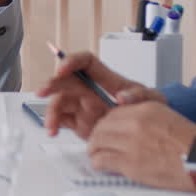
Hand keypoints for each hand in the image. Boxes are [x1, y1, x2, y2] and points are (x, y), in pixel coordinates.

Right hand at [35, 51, 164, 138]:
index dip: (72, 61)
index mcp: (105, 79)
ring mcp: (82, 106)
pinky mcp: (79, 122)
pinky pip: (61, 120)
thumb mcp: (153, 100)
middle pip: (65, 80)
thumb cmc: (149, 110)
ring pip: (59, 101)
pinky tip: (54, 132)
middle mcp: (90, 89)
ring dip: (51, 111)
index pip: (86, 62)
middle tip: (42, 91)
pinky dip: (54, 125)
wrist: (148, 134)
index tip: (63, 68)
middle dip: (51, 84)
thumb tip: (122, 97)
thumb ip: (139, 96)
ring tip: (51, 125)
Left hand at [87, 102, 195, 192]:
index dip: (106, 124)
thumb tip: (125, 116)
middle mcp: (135, 123)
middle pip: (102, 127)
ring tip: (95, 155)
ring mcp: (131, 143)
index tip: (104, 131)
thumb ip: (145, 114)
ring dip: (94, 150)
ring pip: (98, 142)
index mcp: (145, 109)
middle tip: (96, 144)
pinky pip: (103, 160)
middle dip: (96, 137)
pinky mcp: (130, 163)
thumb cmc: (193, 143)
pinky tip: (100, 165)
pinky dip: (98, 163)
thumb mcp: (168, 116)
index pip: (113, 114)